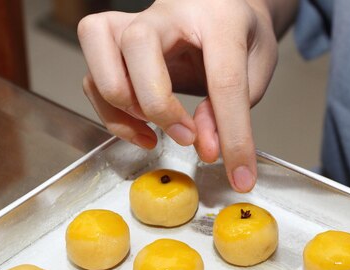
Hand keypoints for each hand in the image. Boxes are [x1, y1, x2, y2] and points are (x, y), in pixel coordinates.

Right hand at [77, 0, 277, 191]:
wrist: (222, 8)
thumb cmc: (240, 34)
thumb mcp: (256, 68)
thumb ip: (236, 106)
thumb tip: (205, 145)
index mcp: (219, 17)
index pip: (224, 78)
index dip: (232, 133)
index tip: (240, 173)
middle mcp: (168, 11)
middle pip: (136, 43)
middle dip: (156, 104)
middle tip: (186, 137)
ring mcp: (135, 22)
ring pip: (98, 46)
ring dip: (120, 106)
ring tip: (154, 135)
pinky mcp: (115, 43)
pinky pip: (93, 76)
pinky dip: (110, 113)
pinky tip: (142, 131)